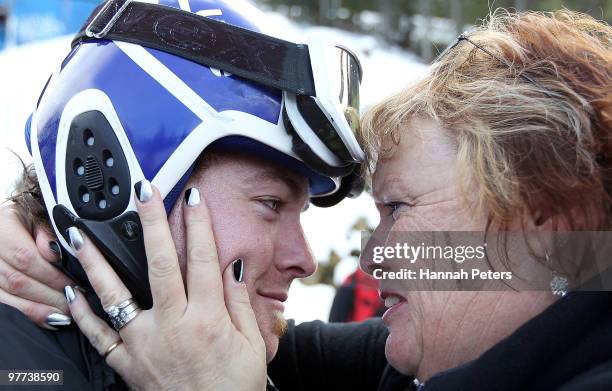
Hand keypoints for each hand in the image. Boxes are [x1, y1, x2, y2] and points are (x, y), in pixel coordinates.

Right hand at [0, 203, 73, 328]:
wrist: (5, 225)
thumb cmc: (28, 219)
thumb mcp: (39, 215)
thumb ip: (48, 232)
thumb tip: (55, 253)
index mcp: (3, 226)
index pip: (26, 257)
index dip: (52, 274)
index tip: (75, 283)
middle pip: (18, 281)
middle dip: (50, 295)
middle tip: (75, 302)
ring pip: (9, 296)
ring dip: (40, 309)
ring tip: (65, 315)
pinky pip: (4, 303)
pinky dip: (27, 314)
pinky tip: (48, 319)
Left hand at [65, 181, 266, 390]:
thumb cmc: (233, 388)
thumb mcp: (251, 346)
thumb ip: (240, 304)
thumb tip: (232, 268)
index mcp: (208, 319)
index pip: (202, 259)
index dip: (199, 224)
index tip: (193, 197)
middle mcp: (173, 326)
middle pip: (159, 264)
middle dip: (151, 223)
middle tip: (144, 192)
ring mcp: (144, 344)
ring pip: (116, 295)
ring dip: (97, 262)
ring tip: (82, 235)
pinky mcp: (126, 363)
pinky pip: (98, 336)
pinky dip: (82, 314)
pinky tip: (73, 291)